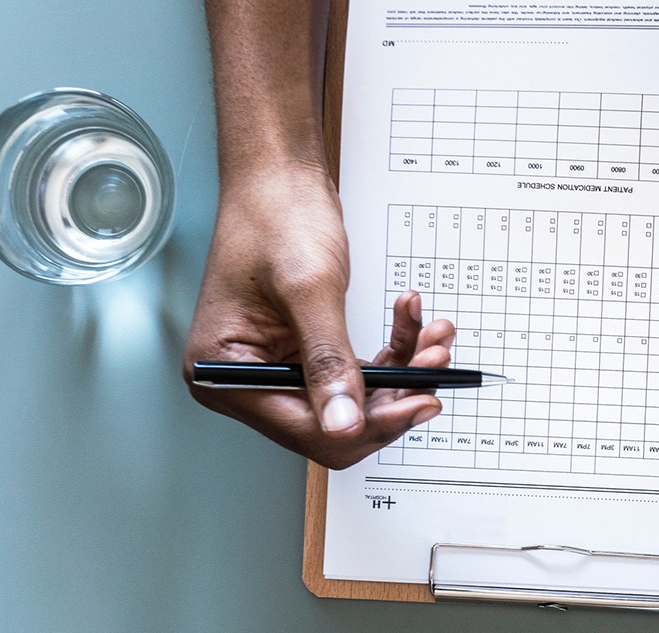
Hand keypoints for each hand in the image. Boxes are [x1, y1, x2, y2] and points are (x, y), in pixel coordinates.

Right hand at [183, 167, 453, 468]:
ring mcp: (278, 366)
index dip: (368, 424)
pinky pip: (359, 369)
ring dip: (403, 371)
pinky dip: (393, 350)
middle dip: (393, 395)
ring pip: (357, 397)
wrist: (279, 177)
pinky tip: (413, 322)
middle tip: (434, 367)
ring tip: (433, 337)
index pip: (305, 430)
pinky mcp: (306, 351)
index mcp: (224, 373)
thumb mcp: (309, 290)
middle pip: (336, 423)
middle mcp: (247, 379)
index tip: (418, 402)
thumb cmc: (275, 216)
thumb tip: (345, 425)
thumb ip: (328, 361)